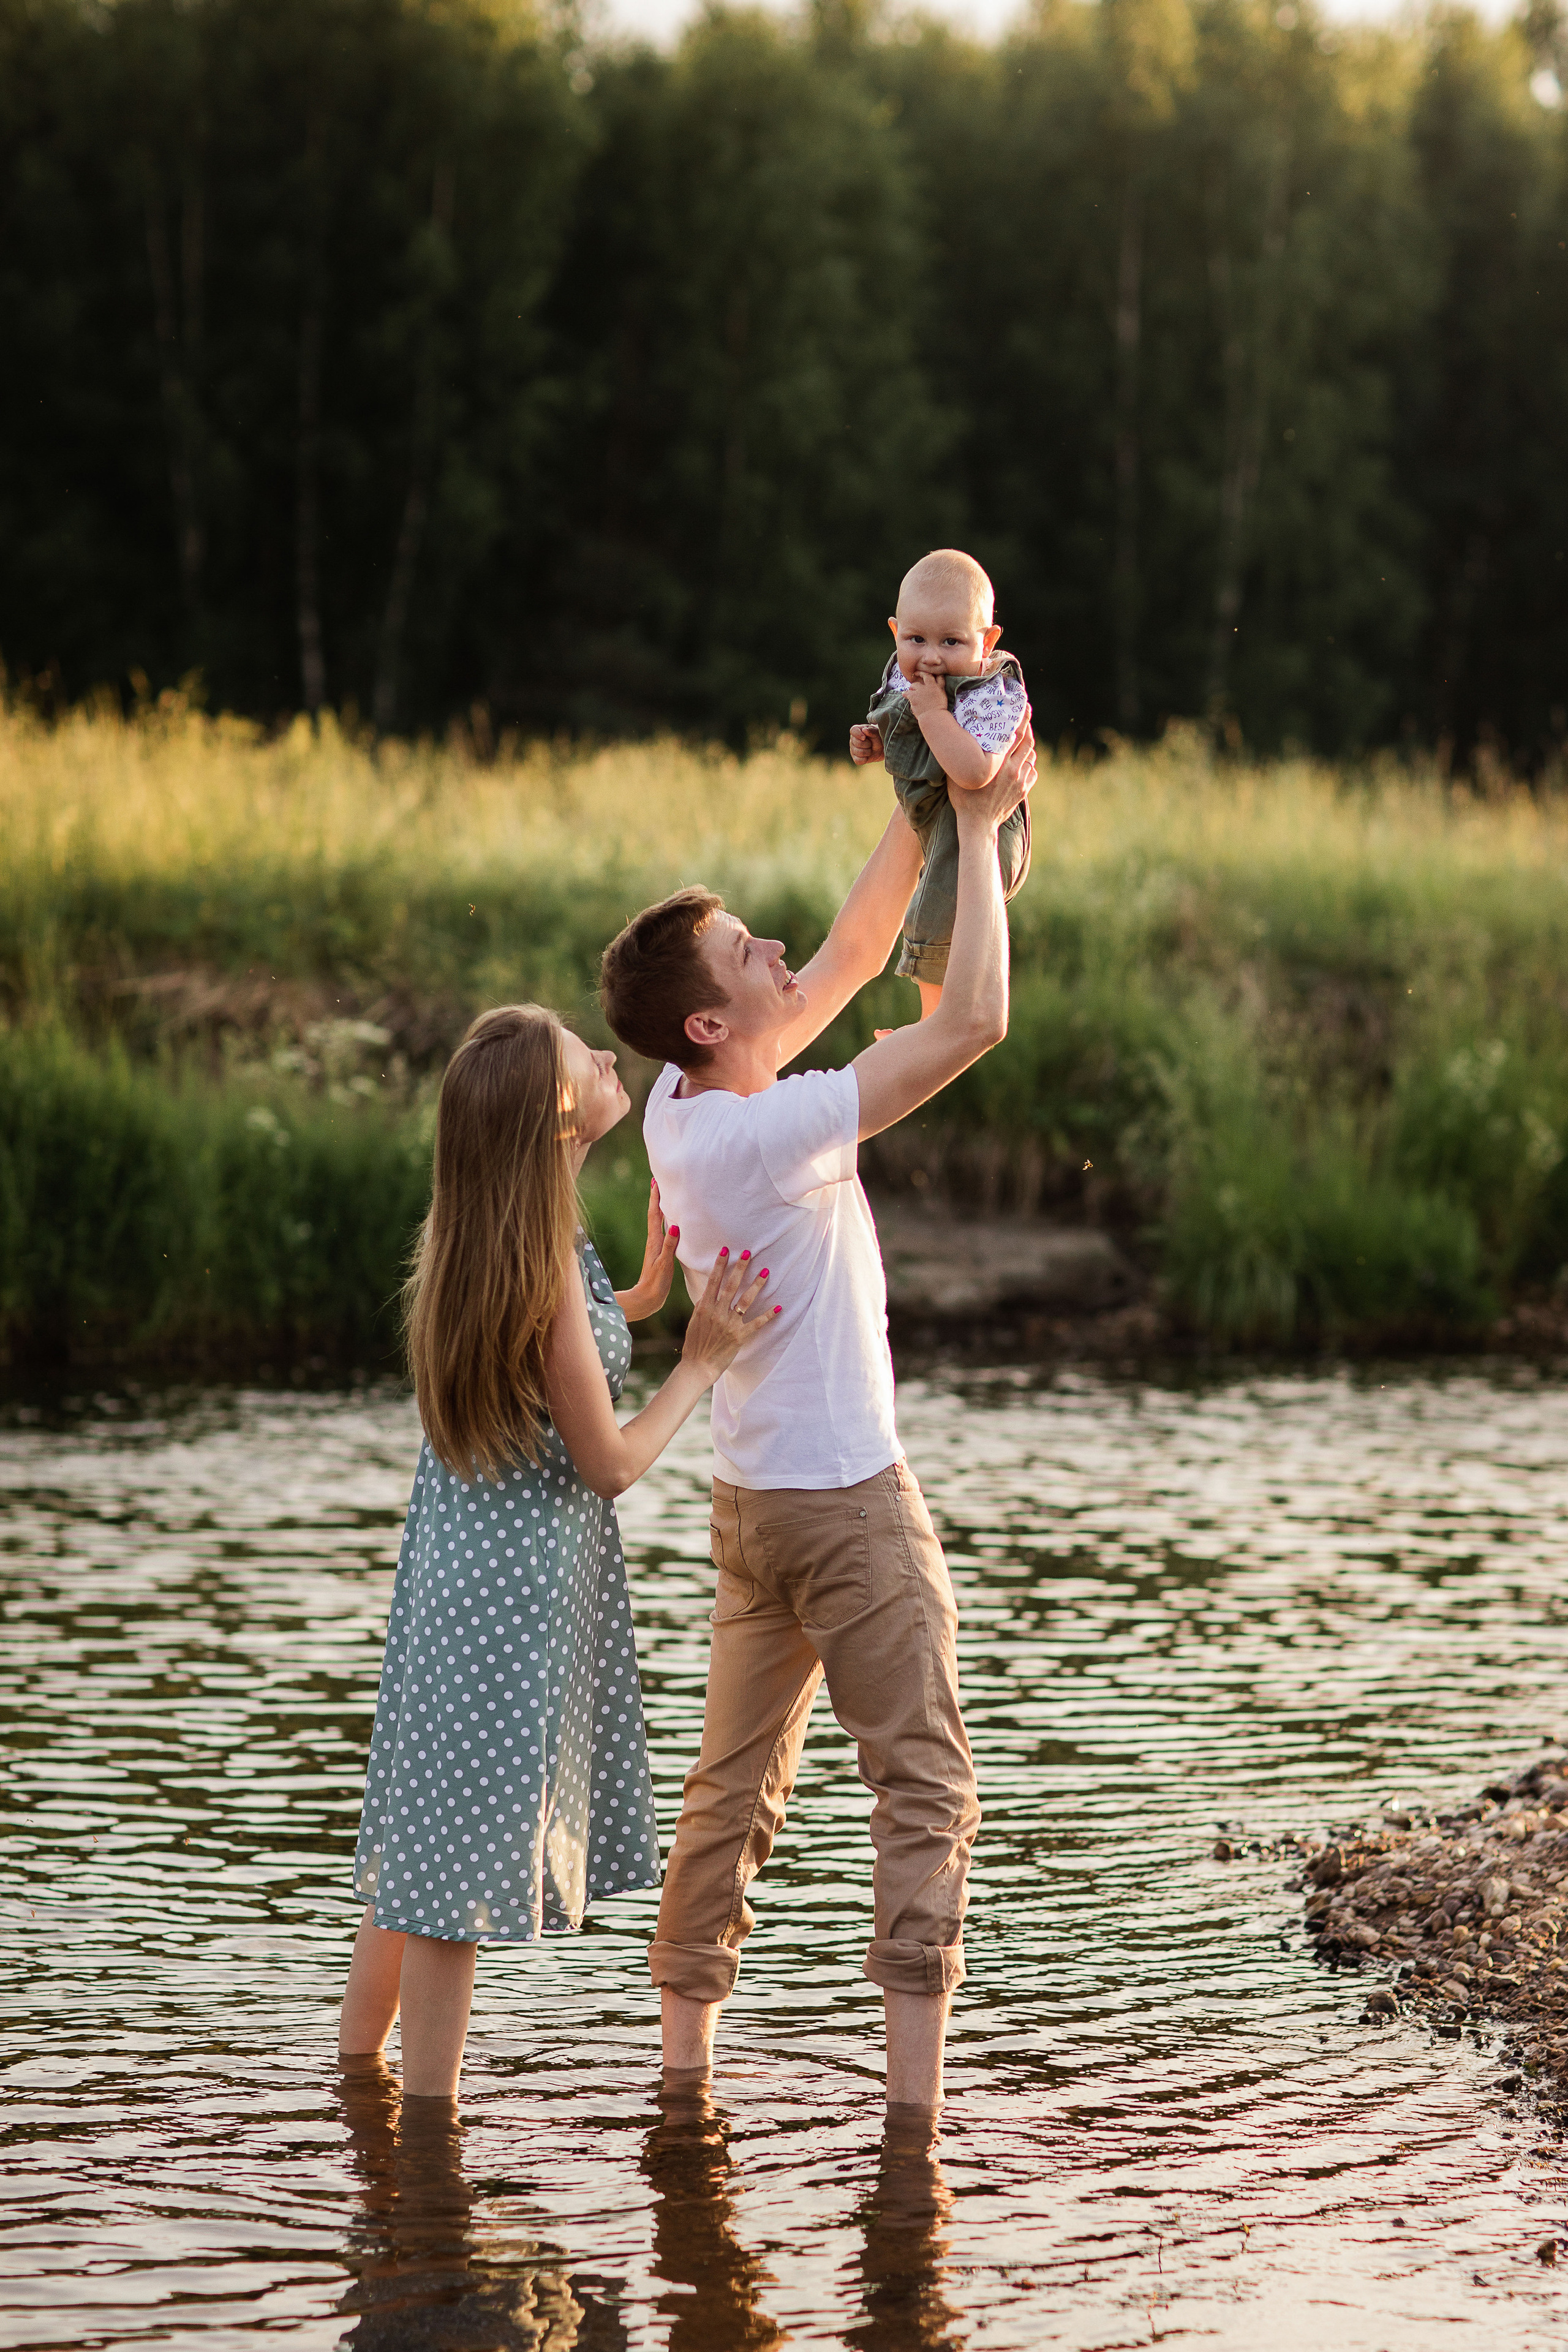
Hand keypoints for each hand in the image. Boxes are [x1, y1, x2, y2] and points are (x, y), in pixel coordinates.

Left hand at [614, 1179, 678, 1322]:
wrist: (647, 1299)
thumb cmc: (656, 1283)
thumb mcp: (664, 1264)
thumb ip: (669, 1246)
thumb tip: (675, 1226)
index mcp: (654, 1241)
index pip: (654, 1214)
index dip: (655, 1197)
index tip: (655, 1180)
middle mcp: (654, 1241)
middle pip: (655, 1214)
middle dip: (657, 1197)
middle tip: (659, 1180)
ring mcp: (656, 1247)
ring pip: (658, 1222)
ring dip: (661, 1207)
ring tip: (665, 1195)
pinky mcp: (660, 1253)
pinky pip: (663, 1232)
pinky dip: (666, 1222)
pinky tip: (671, 1222)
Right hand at [679, 1248, 774, 1385]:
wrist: (698, 1366)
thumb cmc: (695, 1343)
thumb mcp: (695, 1321)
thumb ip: (703, 1305)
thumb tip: (709, 1292)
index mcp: (704, 1307)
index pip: (713, 1281)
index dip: (720, 1265)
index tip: (726, 1250)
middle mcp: (717, 1313)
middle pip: (731, 1285)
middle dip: (740, 1268)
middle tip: (749, 1253)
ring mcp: (729, 1324)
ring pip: (745, 1300)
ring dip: (756, 1285)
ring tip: (766, 1272)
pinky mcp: (739, 1336)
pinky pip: (757, 1323)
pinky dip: (768, 1315)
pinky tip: (779, 1307)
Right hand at [849, 724, 883, 764]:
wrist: (881, 748)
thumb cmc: (877, 737)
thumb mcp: (876, 732)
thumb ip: (871, 730)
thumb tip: (864, 730)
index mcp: (856, 730)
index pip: (853, 731)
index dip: (858, 734)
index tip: (864, 737)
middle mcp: (853, 740)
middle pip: (857, 743)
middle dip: (868, 744)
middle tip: (871, 743)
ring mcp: (853, 750)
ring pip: (859, 752)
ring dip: (868, 752)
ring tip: (870, 749)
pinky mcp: (856, 758)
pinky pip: (858, 760)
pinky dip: (865, 759)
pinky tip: (868, 756)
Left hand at [903, 666, 947, 721]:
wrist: (933, 717)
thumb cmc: (939, 712)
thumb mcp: (943, 699)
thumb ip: (939, 692)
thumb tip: (935, 690)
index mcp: (939, 688)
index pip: (939, 677)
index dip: (934, 674)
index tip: (930, 674)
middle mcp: (931, 686)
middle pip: (926, 675)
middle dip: (921, 673)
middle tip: (916, 673)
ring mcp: (922, 690)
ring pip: (914, 684)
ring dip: (912, 687)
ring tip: (911, 690)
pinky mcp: (914, 696)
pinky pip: (907, 692)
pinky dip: (905, 693)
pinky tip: (904, 694)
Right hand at [953, 704, 1034, 837]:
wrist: (978, 825)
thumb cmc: (964, 799)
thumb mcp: (960, 774)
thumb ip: (965, 756)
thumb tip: (959, 737)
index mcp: (999, 763)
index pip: (1015, 734)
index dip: (1022, 718)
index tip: (1024, 706)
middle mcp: (1013, 770)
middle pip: (1027, 741)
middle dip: (1027, 726)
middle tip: (1026, 714)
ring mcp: (1020, 781)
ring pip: (1031, 756)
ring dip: (1027, 746)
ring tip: (1022, 738)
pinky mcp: (1023, 791)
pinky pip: (1032, 771)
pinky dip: (1029, 763)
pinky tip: (1022, 761)